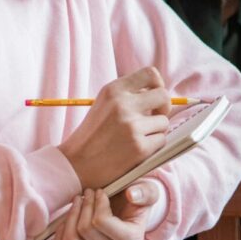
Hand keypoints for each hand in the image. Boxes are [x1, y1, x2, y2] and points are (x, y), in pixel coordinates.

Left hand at [51, 182, 160, 239]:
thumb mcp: (148, 193)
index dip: (97, 202)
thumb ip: (144, 192)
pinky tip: (70, 219)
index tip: (100, 191)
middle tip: (88, 192)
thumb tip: (131, 194)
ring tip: (79, 201)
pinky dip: (60, 232)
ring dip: (71, 215)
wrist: (129, 215)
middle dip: (84, 205)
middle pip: (84, 230)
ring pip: (70, 239)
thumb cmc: (137, 202)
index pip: (101, 222)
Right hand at [58, 67, 171, 188]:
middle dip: (164, 107)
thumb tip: (159, 92)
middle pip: (163, 96)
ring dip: (156, 130)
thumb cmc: (93, 135)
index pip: (150, 74)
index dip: (158, 84)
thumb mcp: (104, 104)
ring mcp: (132, 126)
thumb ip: (128, 95)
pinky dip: (153, 146)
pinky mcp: (139, 147)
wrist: (76, 165)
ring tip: (137, 137)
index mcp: (113, 90)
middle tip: (155, 117)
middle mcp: (122, 105)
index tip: (155, 97)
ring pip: (164, 122)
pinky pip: (161, 140)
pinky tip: (136, 149)